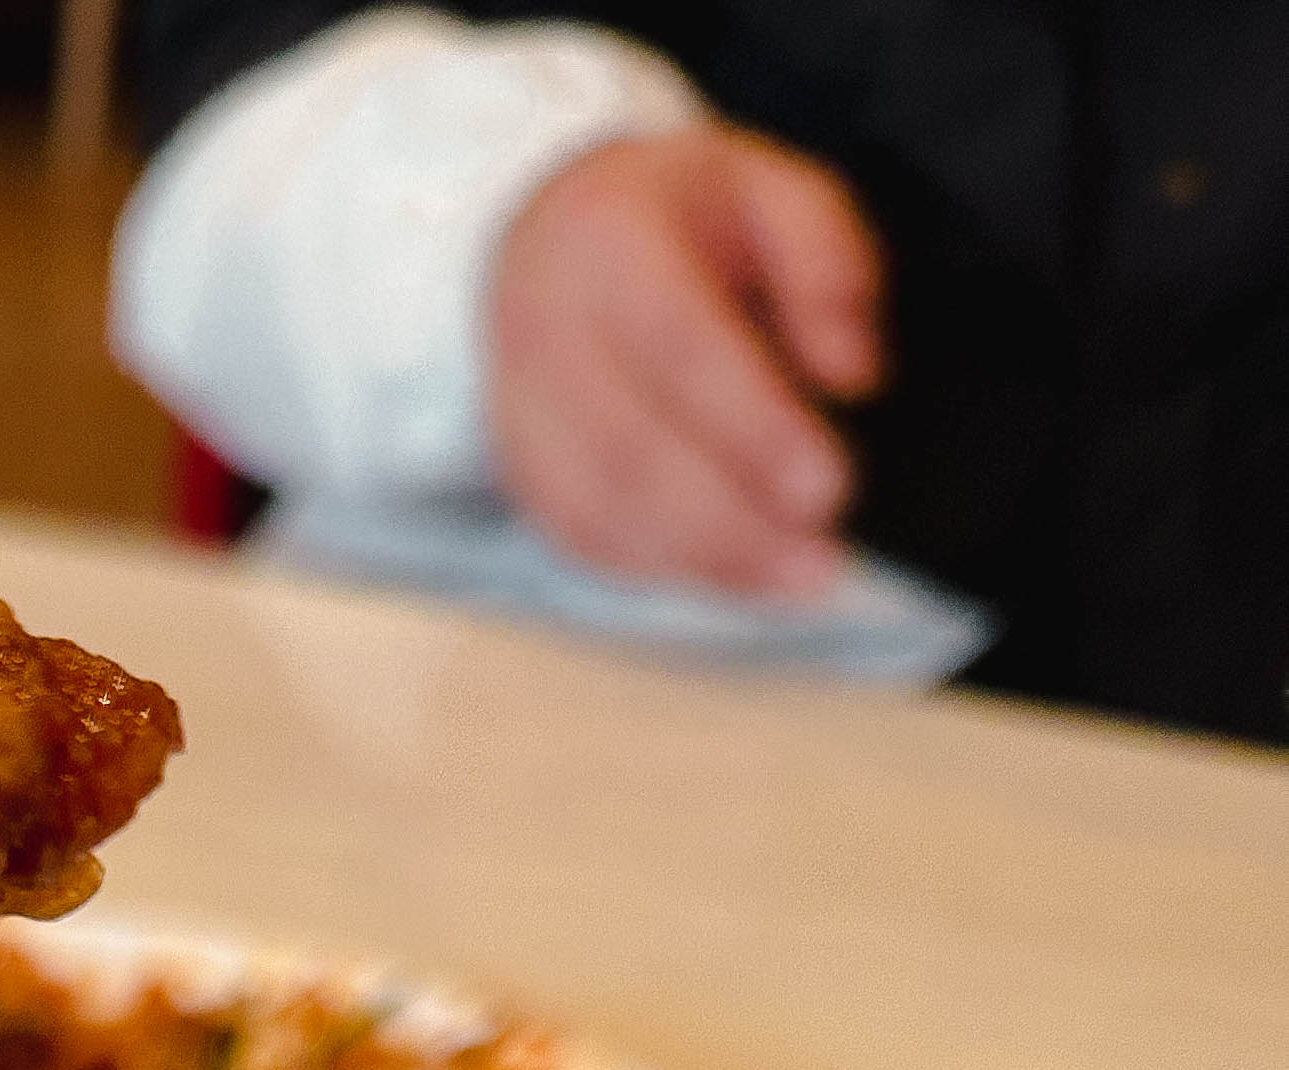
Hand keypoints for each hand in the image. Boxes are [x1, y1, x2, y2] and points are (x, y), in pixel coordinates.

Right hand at [489, 127, 885, 597]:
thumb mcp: (771, 187)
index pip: (678, 349)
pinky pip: (582, 536)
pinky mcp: (520, 468)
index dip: (752, 429)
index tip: (828, 488)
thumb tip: (853, 374)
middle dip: (732, 522)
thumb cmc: (671, 218)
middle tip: (821, 559)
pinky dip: (659, 569)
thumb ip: (827, 263)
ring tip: (792, 580)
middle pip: (631, 452)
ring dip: (700, 561)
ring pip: (600, 509)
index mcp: (607, 241)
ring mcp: (518, 409)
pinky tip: (730, 577)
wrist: (545, 235)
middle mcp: (543, 328)